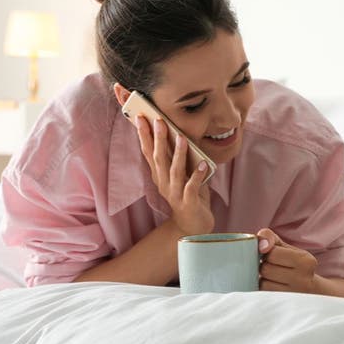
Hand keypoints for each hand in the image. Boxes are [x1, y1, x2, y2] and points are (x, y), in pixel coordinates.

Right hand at [136, 116, 213, 235]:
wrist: (193, 225)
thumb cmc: (188, 194)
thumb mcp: (181, 174)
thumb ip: (179, 158)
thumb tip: (181, 133)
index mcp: (159, 175)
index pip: (148, 152)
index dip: (143, 135)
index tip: (140, 118)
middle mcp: (163, 183)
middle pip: (158, 159)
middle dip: (157, 139)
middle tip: (158, 121)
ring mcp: (175, 193)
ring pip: (174, 171)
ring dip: (178, 154)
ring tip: (181, 138)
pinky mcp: (188, 202)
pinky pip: (192, 187)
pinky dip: (197, 175)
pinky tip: (203, 164)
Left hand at [257, 228, 318, 293]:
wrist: (312, 292)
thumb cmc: (294, 265)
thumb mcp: (286, 248)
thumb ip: (270, 237)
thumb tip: (260, 244)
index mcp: (306, 261)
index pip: (272, 254)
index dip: (267, 253)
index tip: (272, 256)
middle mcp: (303, 280)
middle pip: (266, 269)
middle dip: (264, 266)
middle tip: (272, 268)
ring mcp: (295, 296)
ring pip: (263, 284)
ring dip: (263, 280)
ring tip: (273, 279)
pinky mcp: (285, 306)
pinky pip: (263, 296)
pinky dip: (263, 290)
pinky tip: (272, 287)